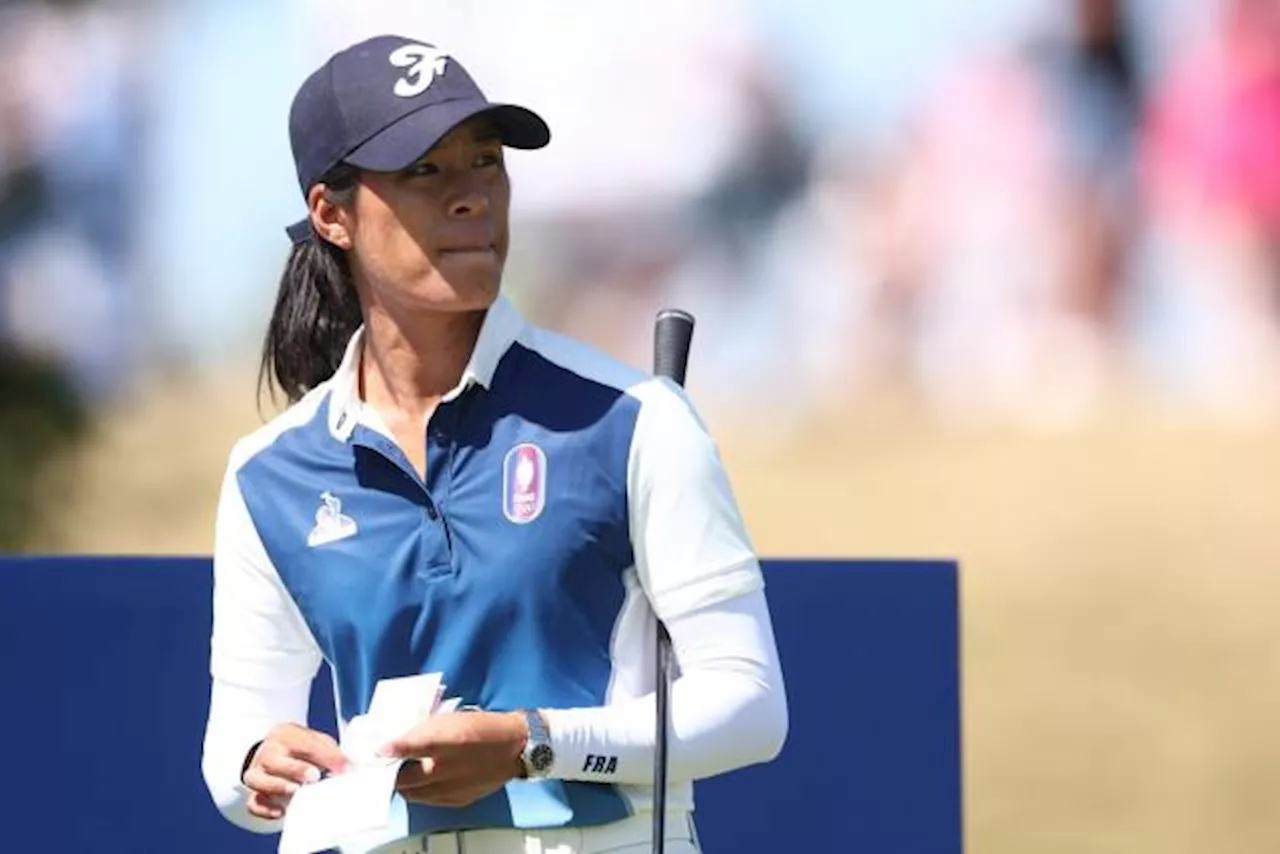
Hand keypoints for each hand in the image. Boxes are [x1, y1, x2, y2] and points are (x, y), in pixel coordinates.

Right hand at [241, 723, 349, 820]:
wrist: (276, 754)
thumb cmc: (301, 749)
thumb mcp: (317, 742)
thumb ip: (331, 753)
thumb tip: (348, 768)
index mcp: (285, 735)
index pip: (303, 742)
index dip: (325, 755)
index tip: (343, 768)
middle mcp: (268, 752)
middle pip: (273, 759)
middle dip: (294, 768)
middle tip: (314, 776)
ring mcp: (257, 773)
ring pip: (256, 779)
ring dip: (277, 786)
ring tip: (296, 791)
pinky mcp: (253, 794)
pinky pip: (253, 802)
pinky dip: (264, 808)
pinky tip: (280, 812)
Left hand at [381, 711, 527, 807]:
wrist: (515, 747)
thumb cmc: (482, 727)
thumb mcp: (450, 718)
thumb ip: (422, 730)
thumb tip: (397, 740)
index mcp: (443, 741)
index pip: (406, 747)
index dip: (387, 749)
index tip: (375, 750)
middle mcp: (445, 768)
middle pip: (403, 779)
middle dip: (390, 773)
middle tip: (386, 765)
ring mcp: (451, 787)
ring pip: (413, 794)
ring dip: (404, 785)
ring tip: (403, 774)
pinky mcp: (457, 799)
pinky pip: (429, 800)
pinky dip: (421, 792)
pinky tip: (423, 781)